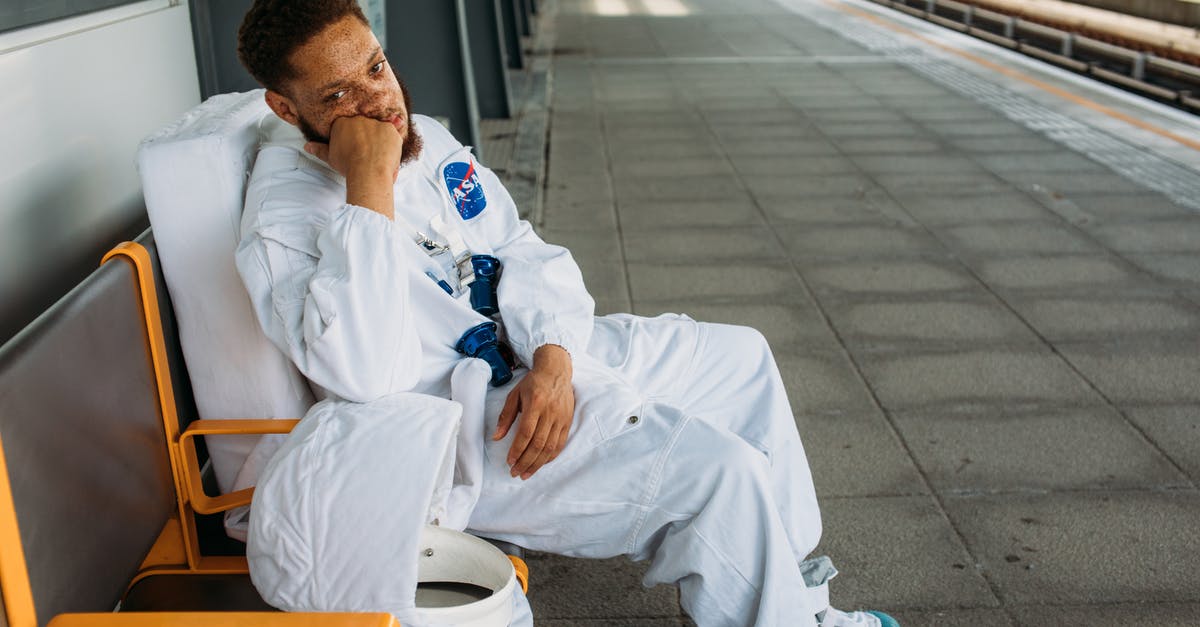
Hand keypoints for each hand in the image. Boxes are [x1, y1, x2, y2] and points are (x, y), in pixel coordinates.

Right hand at [305, 116, 400, 217]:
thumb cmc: (348, 165)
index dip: (351, 138)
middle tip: (367, 154)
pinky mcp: (390, 129)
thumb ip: (320, 149)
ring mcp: (375, 123)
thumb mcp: (331, 157)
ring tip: (378, 156)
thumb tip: (307, 146)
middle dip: (365, 137)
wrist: (367, 171)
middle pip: (363, 126)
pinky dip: (393, 139)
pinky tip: (391, 149)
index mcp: (342, 123)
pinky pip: (394, 131)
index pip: (346, 126)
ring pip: (378, 129)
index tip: (354, 148)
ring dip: (379, 140)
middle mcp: (359, 119)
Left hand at [493, 345, 574, 479]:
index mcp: (535, 404)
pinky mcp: (568, 422)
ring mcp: (561, 418)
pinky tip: (541, 463)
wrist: (556, 371)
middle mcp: (550, 412)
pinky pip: (560, 444)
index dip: (517, 450)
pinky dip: (550, 456)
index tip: (509, 461)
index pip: (526, 433)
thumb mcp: (514, 395)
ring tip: (526, 473)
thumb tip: (496, 437)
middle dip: (525, 461)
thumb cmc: (533, 383)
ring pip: (550, 447)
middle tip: (515, 472)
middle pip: (538, 444)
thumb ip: (505, 416)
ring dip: (537, 463)